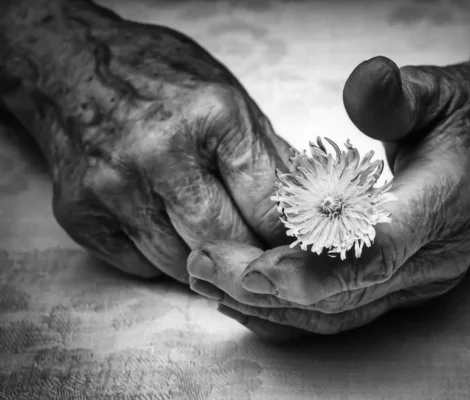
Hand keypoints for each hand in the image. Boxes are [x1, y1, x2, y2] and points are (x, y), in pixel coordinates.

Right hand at [0, 0, 291, 281]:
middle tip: (258, 252)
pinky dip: (162, 257)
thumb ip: (268, 153)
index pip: (266, 202)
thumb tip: (303, 204)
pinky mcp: (80, 213)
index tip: (290, 243)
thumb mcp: (228, 96)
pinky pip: (139, 265)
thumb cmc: (159, 78)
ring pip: (181, 263)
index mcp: (212, 116)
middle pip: (224, 238)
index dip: (285, 231)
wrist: (72, 66)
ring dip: (204, 260)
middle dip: (248, 254)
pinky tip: (165, 226)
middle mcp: (160, 153)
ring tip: (210, 237)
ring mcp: (115, 186)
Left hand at [188, 56, 469, 338]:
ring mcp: (419, 279)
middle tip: (204, 266)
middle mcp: (433, 258)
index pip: (376, 251)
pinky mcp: (403, 285)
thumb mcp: (444, 90)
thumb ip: (401, 94)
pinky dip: (293, 309)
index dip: (314, 268)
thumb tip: (366, 82)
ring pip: (338, 314)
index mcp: (445, 206)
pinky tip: (250, 295)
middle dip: (268, 289)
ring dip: (272, 306)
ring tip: (211, 281)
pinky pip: (342, 312)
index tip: (252, 269)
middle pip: (343, 293)